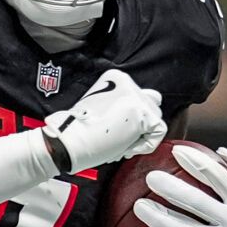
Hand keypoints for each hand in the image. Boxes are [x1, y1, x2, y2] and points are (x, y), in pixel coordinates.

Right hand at [42, 69, 165, 172]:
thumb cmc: (78, 131)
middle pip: (149, 106)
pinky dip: (144, 145)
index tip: (114, 131)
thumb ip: (119, 106)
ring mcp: (137, 96)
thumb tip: (140, 118)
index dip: (129, 119)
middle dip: (137, 127)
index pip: (138, 97)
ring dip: (139, 137)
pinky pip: (158, 132)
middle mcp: (128, 82)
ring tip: (119, 144)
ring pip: (155, 119)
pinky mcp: (143, 113)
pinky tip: (125, 147)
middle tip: (118, 140)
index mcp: (116, 78)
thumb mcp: (99, 108)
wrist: (69, 140)